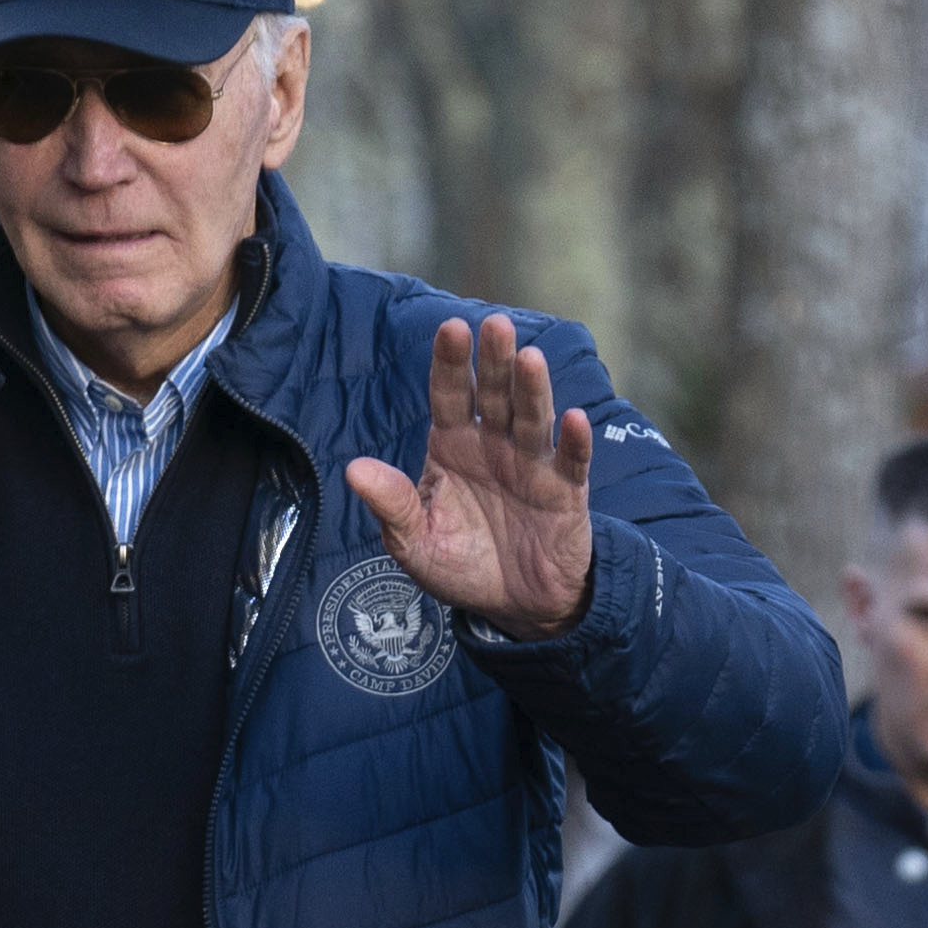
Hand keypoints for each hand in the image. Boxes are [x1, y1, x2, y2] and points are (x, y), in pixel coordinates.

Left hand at [339, 315, 605, 642]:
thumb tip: (353, 470)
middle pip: (495, 395)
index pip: (450, 396)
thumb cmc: (461, 564)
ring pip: (533, 419)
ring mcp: (532, 464)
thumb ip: (392, 504)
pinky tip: (574, 421)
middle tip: (494, 324)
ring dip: (533, 389)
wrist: (515, 604)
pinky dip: (574, 443)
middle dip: (494, 361)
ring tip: (530, 359)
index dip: (451, 363)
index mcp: (453, 446)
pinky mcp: (566, 492)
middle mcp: (494, 445)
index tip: (451, 328)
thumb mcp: (414, 542)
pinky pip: (571, 463)